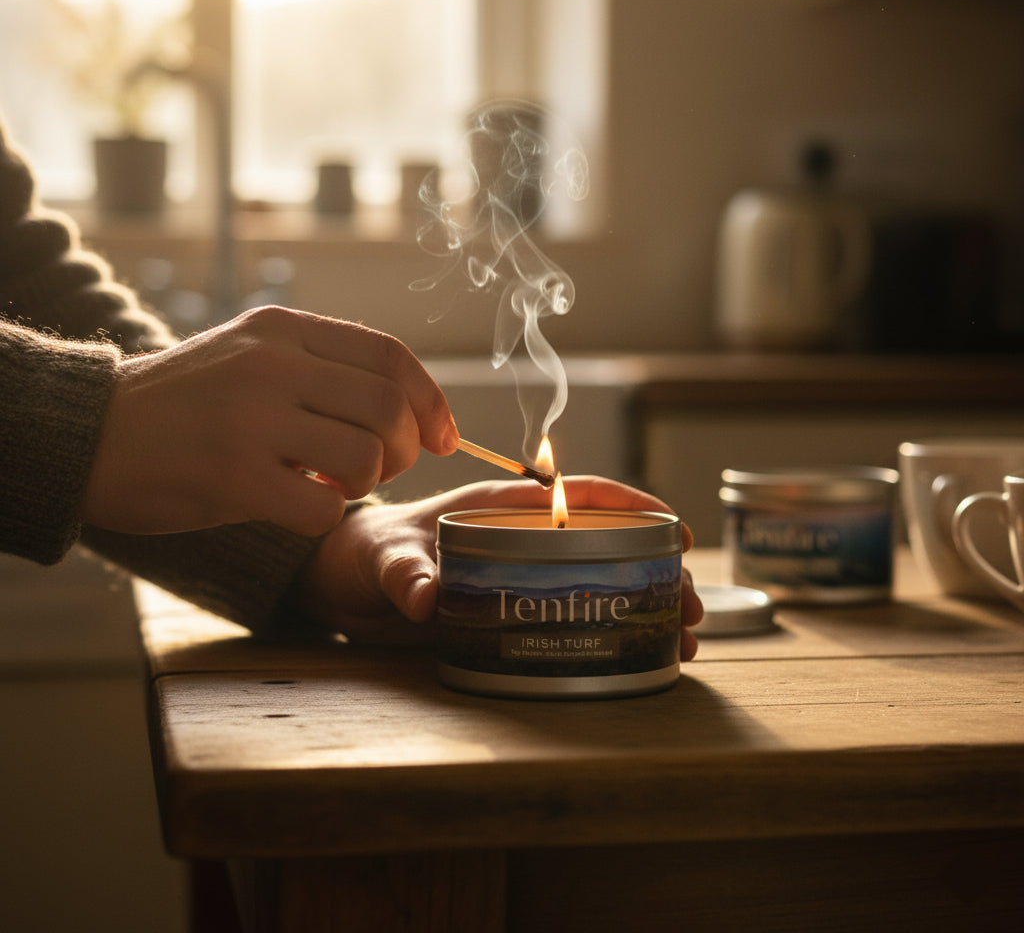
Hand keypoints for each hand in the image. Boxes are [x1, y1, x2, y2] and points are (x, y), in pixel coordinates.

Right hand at [82, 306, 457, 535]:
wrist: (90, 433)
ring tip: (334, 484)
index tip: (445, 437)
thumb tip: (406, 403)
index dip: (431, 401)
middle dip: (405, 449)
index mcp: (283, 330)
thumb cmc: (185, 404)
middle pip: (388, 407)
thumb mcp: (251, 354)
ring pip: (366, 455)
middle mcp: (271, 365)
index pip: (390, 355)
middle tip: (379, 468)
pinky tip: (299, 507)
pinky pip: (323, 506)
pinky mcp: (229, 477)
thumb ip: (322, 367)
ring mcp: (250, 419)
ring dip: (367, 483)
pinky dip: (326, 516)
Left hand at [297, 476, 702, 658]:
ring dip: (639, 608)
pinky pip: (566, 620)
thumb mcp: (382, 558)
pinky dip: (604, 636)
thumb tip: (426, 599)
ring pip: (594, 586)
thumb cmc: (361, 552)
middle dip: (652, 572)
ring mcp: (516, 578)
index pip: (578, 496)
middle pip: (602, 547)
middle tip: (690, 606)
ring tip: (681, 641)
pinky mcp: (507, 615)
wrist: (339, 583)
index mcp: (499, 508)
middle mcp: (518, 539)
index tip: (674, 529)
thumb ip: (404, 573)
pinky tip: (636, 659)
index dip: (631, 508)